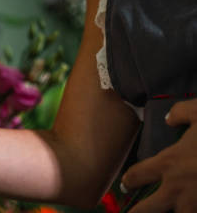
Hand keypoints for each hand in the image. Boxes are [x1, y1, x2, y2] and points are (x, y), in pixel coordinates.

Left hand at [122, 98, 196, 212]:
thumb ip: (180, 113)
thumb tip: (169, 119)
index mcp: (170, 162)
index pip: (138, 175)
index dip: (128, 181)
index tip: (125, 185)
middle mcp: (179, 186)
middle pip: (148, 209)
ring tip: (168, 211)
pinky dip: (192, 210)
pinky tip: (191, 207)